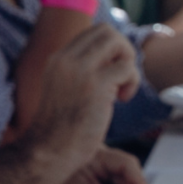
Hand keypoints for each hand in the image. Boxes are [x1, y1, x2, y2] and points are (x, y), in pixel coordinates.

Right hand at [28, 25, 139, 165]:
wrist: (50, 152)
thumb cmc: (63, 128)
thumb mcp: (67, 89)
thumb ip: (84, 70)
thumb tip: (115, 56)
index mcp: (58, 59)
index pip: (93, 33)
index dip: (112, 49)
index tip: (112, 72)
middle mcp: (66, 59)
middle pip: (107, 31)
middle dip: (123, 51)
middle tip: (121, 76)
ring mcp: (79, 70)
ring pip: (118, 42)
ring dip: (129, 64)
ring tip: (122, 88)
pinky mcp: (95, 84)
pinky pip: (127, 67)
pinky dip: (132, 82)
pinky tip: (122, 100)